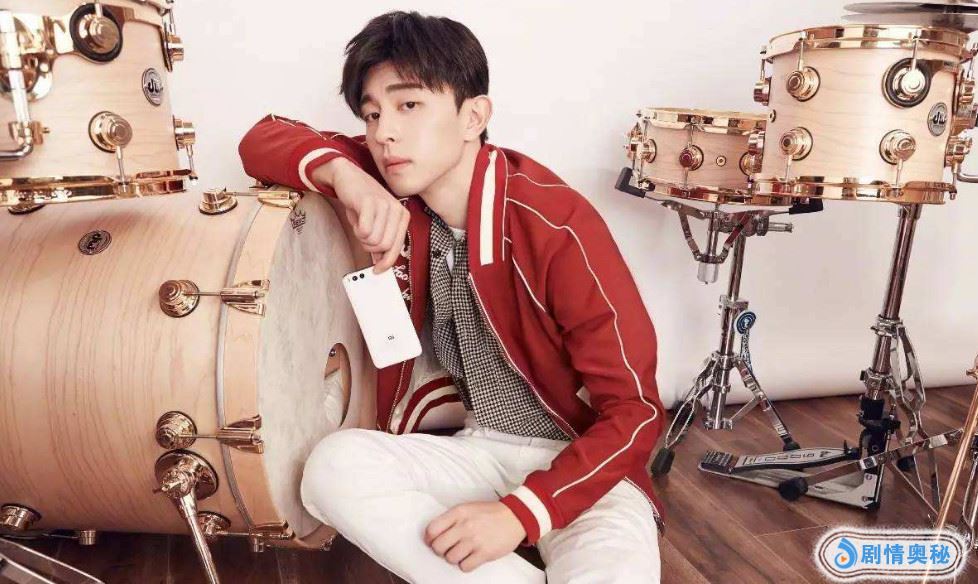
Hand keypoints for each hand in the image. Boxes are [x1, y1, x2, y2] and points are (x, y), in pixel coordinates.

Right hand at [312, 158, 409, 273]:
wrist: (348, 177)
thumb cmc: (362, 201)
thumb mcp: (375, 222)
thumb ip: (381, 241)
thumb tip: (381, 263)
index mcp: (402, 216)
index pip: (396, 248)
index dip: (385, 262)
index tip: (377, 270)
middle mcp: (397, 210)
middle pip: (383, 247)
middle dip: (368, 246)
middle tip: (362, 234)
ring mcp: (385, 206)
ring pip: (373, 240)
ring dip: (361, 236)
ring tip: (360, 222)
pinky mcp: (370, 203)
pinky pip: (364, 231)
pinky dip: (356, 228)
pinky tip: (356, 217)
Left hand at [424, 501, 526, 572]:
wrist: (515, 517)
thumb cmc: (489, 513)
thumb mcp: (467, 508)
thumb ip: (450, 519)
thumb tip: (432, 536)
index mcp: (458, 512)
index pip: (432, 529)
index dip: (429, 538)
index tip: (433, 541)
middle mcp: (464, 526)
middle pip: (438, 546)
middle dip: (440, 550)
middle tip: (447, 548)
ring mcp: (475, 540)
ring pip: (450, 558)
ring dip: (454, 558)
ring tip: (462, 552)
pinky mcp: (485, 553)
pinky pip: (464, 567)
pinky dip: (466, 564)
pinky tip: (471, 557)